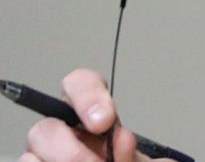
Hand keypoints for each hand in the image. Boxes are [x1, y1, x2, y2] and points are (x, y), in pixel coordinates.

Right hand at [20, 69, 153, 161]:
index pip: (79, 84)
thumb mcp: (141, 158)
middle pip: (44, 129)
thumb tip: (122, 141)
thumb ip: (135, 149)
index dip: (88, 97)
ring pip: (30, 158)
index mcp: (91, 116)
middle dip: (71, 153)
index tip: (105, 121)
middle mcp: (61, 133)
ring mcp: (43, 155)